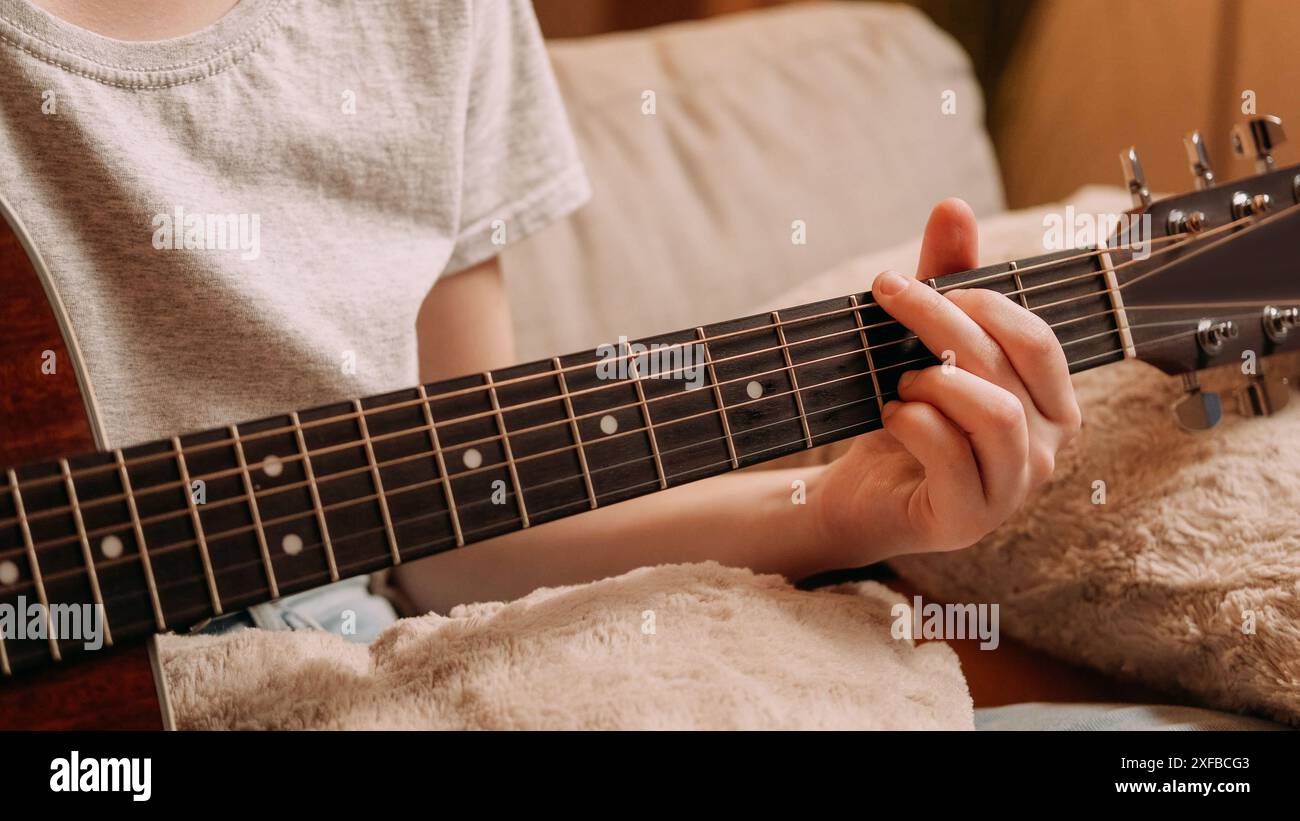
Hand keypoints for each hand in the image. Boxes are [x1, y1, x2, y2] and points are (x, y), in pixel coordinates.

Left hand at [813, 199, 1081, 561]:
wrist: (861, 495)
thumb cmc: (907, 416)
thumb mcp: (923, 344)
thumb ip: (944, 279)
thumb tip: (953, 205)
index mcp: (1051, 403)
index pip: (1037, 338)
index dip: (979, 300)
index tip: (914, 283)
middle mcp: (1046, 448)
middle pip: (1005, 365)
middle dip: (938, 320)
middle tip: (887, 296)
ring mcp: (1012, 489)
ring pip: (992, 412)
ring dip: (933, 382)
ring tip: (900, 383)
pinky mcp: (967, 518)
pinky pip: (950, 454)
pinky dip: (912, 422)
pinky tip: (891, 417)